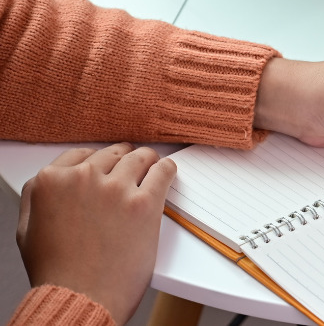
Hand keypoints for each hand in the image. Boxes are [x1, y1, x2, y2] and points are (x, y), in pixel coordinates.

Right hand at [16, 143, 176, 324]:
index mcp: (52, 181)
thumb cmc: (57, 272)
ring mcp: (116, 188)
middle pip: (114, 154)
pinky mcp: (144, 202)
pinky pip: (164, 171)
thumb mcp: (28, 229)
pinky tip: (166, 173)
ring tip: (152, 169)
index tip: (108, 166)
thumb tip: (56, 181)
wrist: (81, 298)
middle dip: (123, 161)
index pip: (82, 154)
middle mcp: (84, 178)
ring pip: (141, 157)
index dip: (98, 161)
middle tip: (132, 169)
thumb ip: (39, 197)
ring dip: (147, 162)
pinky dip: (167, 170)